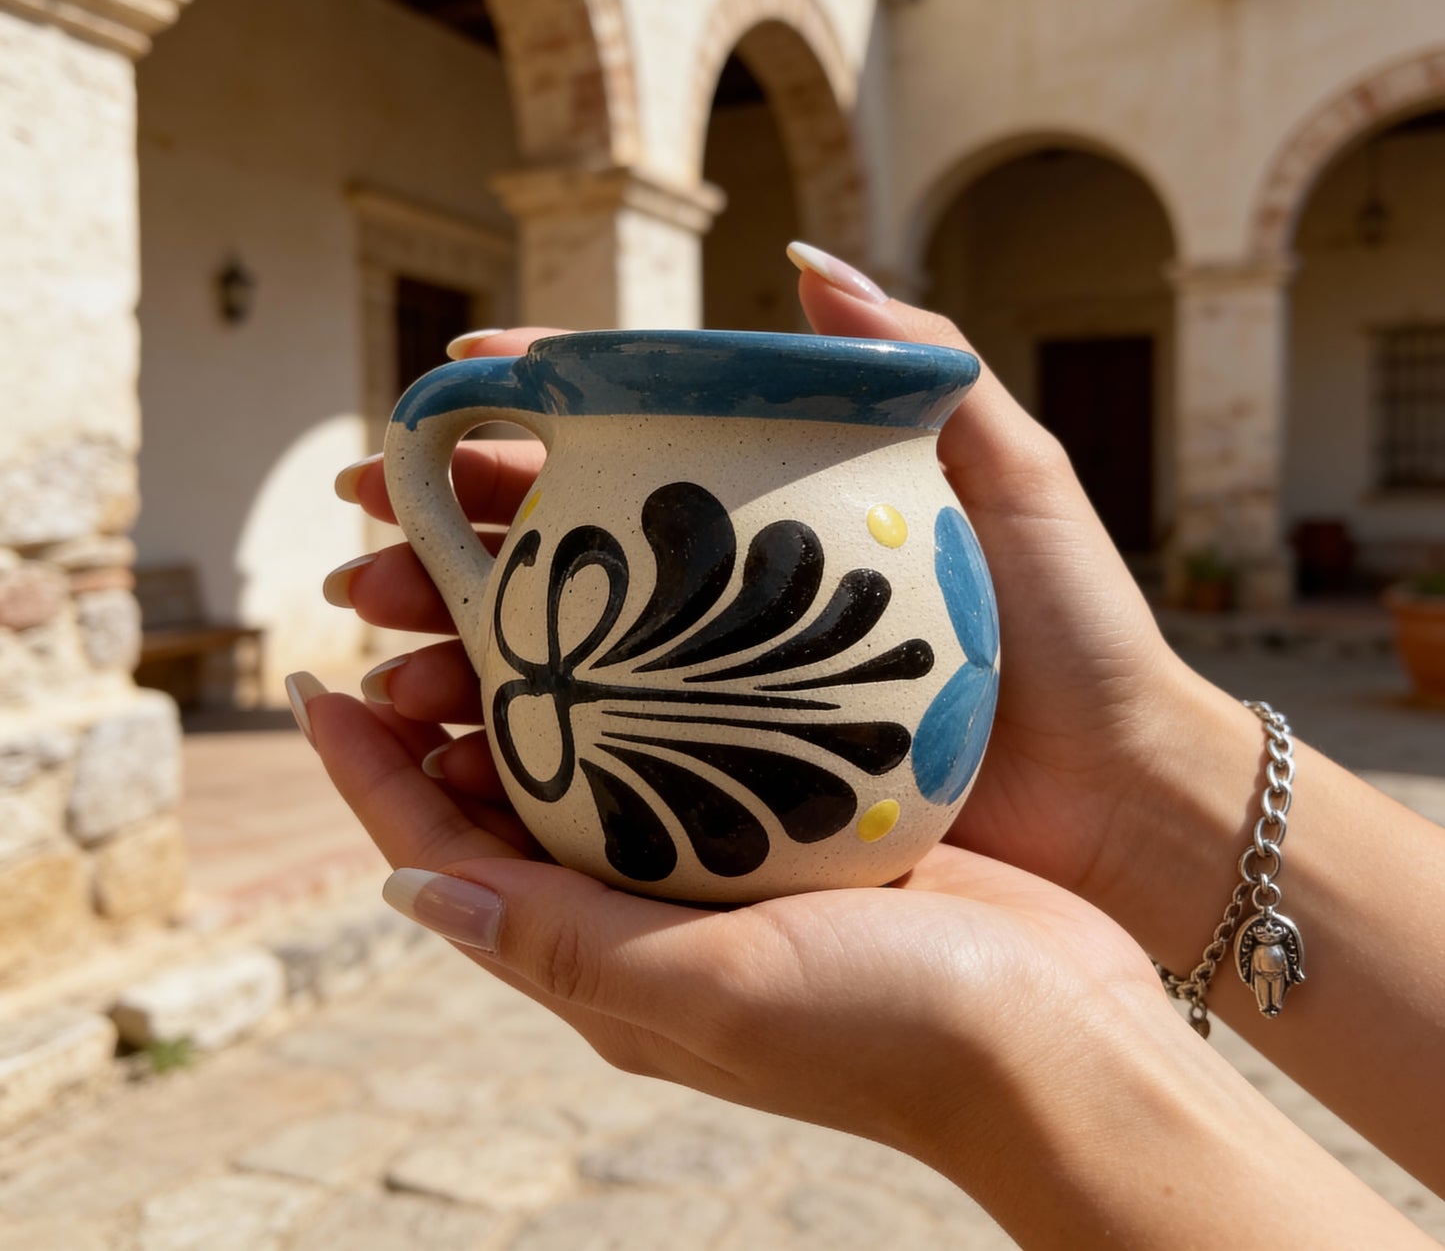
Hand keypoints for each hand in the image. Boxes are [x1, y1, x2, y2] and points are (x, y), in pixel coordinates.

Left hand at [297, 680, 1161, 1178]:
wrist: (1057, 1040)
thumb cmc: (889, 1030)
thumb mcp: (705, 993)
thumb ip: (560, 943)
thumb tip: (407, 887)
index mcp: (603, 956)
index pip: (443, 853)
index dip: (368, 773)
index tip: (314, 682)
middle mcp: (647, 906)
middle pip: (509, 786)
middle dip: (443, 697)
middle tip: (411, 597)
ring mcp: (723, 859)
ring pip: (598, 747)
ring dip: (547, 667)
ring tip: (511, 572)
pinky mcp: (796, 818)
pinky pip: (696, 733)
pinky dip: (658, 672)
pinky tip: (659, 600)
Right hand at [330, 254, 1206, 913]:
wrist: (1115, 791)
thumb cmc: (1071, 630)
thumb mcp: (1011, 468)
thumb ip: (914, 360)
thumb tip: (800, 255)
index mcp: (768, 505)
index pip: (623, 436)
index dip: (524, 408)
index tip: (441, 390)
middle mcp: (727, 589)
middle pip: (554, 543)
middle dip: (445, 536)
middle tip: (364, 545)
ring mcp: (719, 685)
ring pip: (548, 650)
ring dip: (450, 642)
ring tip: (381, 649)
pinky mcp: (726, 777)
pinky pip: (588, 755)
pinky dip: (504, 746)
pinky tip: (443, 745)